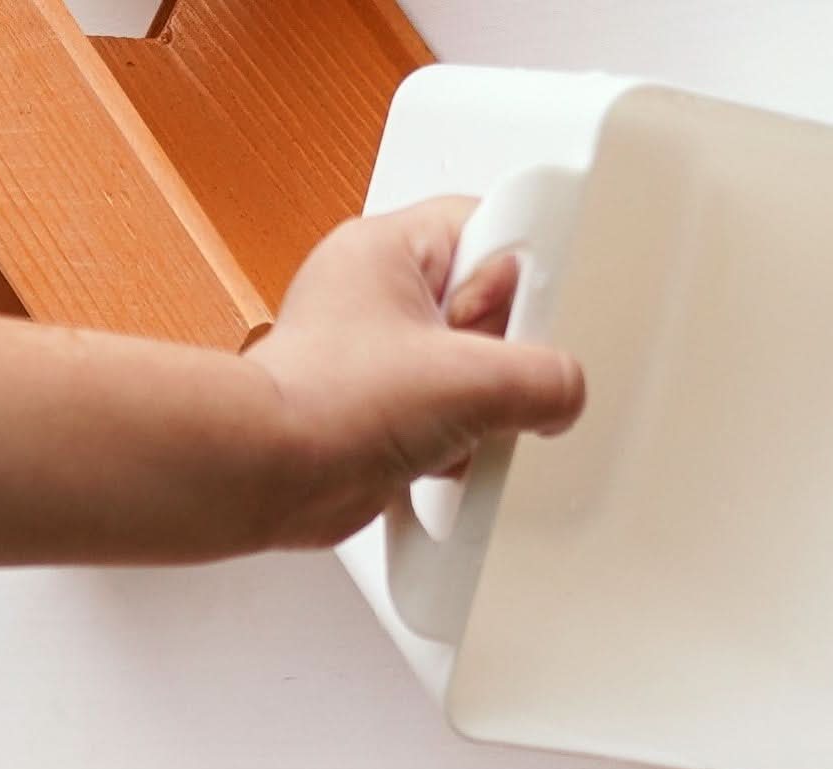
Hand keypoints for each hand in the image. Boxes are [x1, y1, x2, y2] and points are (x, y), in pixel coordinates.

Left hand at [244, 197, 583, 549]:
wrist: (268, 477)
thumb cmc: (326, 405)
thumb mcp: (469, 380)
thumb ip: (541, 379)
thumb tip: (564, 392)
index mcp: (390, 247)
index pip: (490, 227)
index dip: (527, 273)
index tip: (548, 310)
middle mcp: (378, 296)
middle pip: (486, 308)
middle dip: (504, 355)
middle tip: (497, 378)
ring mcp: (376, 358)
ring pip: (465, 371)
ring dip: (479, 409)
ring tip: (466, 424)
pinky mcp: (376, 414)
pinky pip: (442, 419)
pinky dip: (455, 444)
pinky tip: (452, 458)